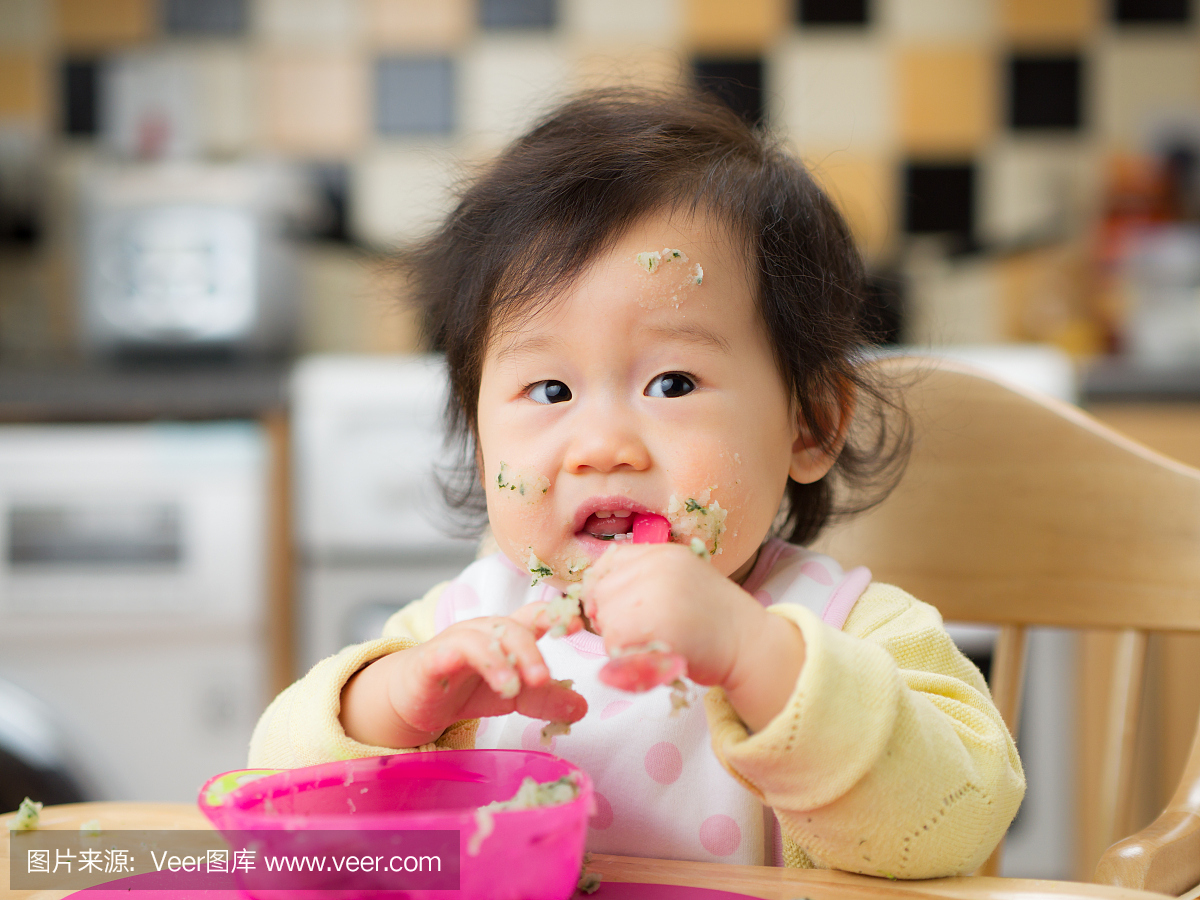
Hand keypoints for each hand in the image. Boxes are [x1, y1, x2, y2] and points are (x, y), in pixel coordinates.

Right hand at [340, 602, 586, 748]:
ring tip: (514, 687)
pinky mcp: (432, 659)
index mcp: (509, 634)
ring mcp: (457, 642)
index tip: (577, 623)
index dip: (556, 615)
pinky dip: (464, 660)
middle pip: (512, 629)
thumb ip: (546, 698)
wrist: (416, 699)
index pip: (535, 616)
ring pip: (482, 639)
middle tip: (543, 679)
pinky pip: (449, 653)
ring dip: (501, 661)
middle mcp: (485, 631)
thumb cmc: (469, 687)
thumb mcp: (515, 696)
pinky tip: (480, 678)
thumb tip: (582, 707)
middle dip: (531, 652)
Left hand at [582, 543, 805, 730]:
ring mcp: (659, 591)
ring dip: (619, 641)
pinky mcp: (659, 624)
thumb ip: (640, 579)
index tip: (621, 612)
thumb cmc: (711, 620)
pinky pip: (617, 643)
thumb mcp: (676, 582)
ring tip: (652, 644)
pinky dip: (627, 658)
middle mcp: (657, 565)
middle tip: (641, 634)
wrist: (751, 644)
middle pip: (600, 594)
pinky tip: (655, 655)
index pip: (604, 566)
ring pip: (606, 621)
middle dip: (609, 619)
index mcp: (660, 551)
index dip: (605, 594)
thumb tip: (590, 595)